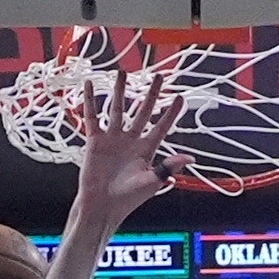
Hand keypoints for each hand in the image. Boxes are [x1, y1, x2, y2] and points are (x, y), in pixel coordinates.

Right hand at [72, 71, 185, 230]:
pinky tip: (89, 85)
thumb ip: (168, 167)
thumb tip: (190, 158)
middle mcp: (131, 140)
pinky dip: (90, 101)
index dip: (170, 113)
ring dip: (121, 91)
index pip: (161, 127)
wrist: (101, 206)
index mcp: (146, 150)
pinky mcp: (95, 140)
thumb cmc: (128, 198)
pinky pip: (93, 117)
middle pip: (143, 112)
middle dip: (151, 95)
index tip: (179, 97)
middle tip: (159, 77)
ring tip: (122, 73)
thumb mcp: (151, 182)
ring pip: (118, 109)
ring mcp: (113, 139)